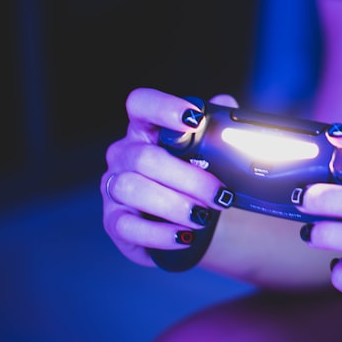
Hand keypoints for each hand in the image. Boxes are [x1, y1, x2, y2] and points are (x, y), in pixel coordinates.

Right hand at [101, 88, 231, 266]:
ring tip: (203, 217)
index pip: (142, 104)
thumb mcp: (208, 153)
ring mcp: (114, 188)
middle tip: (220, 195)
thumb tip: (227, 106)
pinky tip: (184, 236)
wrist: (190, 223)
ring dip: (174, 205)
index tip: (194, 119)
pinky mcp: (114, 222)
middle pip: (145, 157)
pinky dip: (160, 234)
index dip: (164, 108)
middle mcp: (124, 154)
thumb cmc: (194, 179)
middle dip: (189, 179)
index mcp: (146, 130)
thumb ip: (217, 128)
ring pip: (133, 189)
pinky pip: (128, 227)